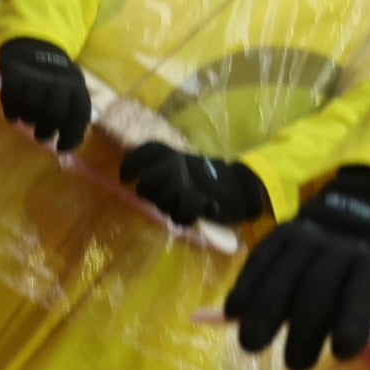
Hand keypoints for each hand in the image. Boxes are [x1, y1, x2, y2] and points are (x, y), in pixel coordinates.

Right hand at [0, 37, 91, 150]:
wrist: (37, 40)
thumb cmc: (56, 73)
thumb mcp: (72, 85)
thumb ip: (76, 108)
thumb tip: (86, 129)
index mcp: (77, 85)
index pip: (79, 114)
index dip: (72, 135)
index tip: (62, 148)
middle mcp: (58, 80)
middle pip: (53, 114)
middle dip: (46, 131)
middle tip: (41, 135)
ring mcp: (36, 76)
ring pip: (31, 109)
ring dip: (28, 120)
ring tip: (27, 119)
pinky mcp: (15, 73)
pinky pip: (12, 100)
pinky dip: (11, 111)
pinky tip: (13, 114)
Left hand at [120, 143, 270, 227]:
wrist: (244, 187)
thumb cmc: (213, 179)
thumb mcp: (190, 166)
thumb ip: (170, 168)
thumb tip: (142, 179)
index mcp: (177, 154)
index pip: (149, 151)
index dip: (132, 164)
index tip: (125, 178)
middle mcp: (179, 164)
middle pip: (147, 182)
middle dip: (147, 193)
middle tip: (157, 197)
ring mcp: (187, 182)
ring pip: (160, 199)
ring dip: (166, 206)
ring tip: (178, 206)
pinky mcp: (197, 200)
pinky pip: (178, 214)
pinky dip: (182, 217)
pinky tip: (188, 215)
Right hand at [223, 164, 369, 369]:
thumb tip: (356, 354)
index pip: (365, 288)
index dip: (353, 319)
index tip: (340, 352)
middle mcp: (343, 244)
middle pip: (317, 288)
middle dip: (303, 332)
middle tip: (295, 365)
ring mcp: (311, 234)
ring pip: (283, 272)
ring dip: (264, 311)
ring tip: (251, 344)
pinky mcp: (285, 230)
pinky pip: (262, 256)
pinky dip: (246, 285)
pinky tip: (235, 312)